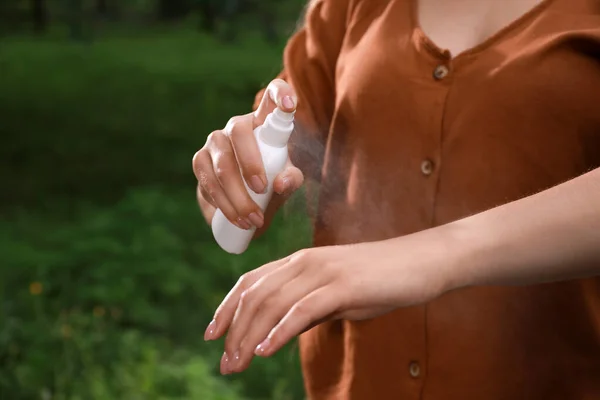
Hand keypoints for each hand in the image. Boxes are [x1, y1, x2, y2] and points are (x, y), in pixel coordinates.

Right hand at [192, 79, 303, 229]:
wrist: (243, 203)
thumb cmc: (271, 182)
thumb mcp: (286, 181)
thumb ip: (291, 179)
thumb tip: (280, 183)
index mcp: (263, 122)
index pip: (272, 97)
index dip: (281, 94)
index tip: (291, 104)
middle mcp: (237, 126)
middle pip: (239, 132)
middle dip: (250, 163)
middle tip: (262, 189)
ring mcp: (215, 142)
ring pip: (221, 162)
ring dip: (236, 194)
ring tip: (254, 219)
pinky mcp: (200, 161)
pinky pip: (207, 179)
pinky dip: (222, 202)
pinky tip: (236, 217)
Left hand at [204, 230, 457, 374]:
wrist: (421, 263)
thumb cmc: (380, 280)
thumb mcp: (336, 294)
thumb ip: (307, 307)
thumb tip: (281, 330)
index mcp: (300, 262)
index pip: (250, 281)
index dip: (226, 308)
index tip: (212, 335)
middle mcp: (304, 262)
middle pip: (255, 295)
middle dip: (233, 331)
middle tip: (225, 364)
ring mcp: (323, 272)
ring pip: (272, 303)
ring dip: (250, 336)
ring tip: (238, 363)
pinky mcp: (343, 285)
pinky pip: (303, 309)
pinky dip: (281, 330)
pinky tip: (266, 350)